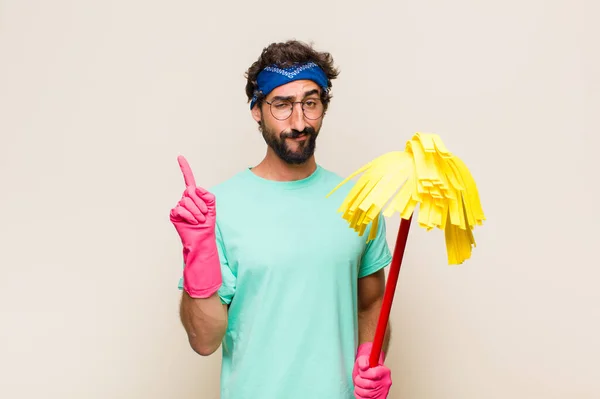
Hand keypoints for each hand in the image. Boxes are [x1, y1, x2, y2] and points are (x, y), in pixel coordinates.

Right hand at [170, 155, 221, 297]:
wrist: (202, 239)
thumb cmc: (207, 224)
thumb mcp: (212, 207)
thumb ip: (207, 195)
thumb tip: (195, 188)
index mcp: (194, 195)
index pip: (188, 179)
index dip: (184, 168)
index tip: (179, 157)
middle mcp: (185, 198)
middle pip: (190, 192)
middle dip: (200, 203)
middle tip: (204, 214)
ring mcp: (178, 206)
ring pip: (186, 201)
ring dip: (196, 211)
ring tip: (199, 220)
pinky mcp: (174, 214)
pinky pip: (180, 209)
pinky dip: (189, 215)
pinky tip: (192, 222)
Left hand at [352, 342, 391, 398]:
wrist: (367, 376)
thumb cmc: (367, 368)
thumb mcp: (364, 359)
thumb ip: (363, 361)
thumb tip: (364, 367)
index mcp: (384, 371)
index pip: (374, 374)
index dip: (364, 373)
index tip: (362, 371)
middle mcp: (386, 382)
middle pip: (369, 384)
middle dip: (359, 380)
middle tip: (359, 378)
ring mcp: (383, 392)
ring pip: (367, 394)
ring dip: (358, 388)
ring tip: (359, 384)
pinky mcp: (378, 398)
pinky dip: (359, 396)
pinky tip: (361, 390)